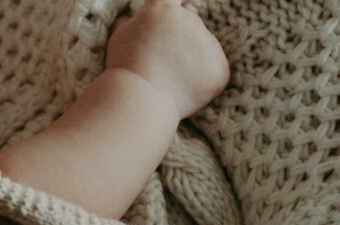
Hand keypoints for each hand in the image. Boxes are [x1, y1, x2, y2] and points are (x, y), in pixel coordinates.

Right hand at [105, 0, 229, 118]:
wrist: (140, 100)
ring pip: (202, 53)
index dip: (176, 0)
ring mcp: (208, 44)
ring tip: (168, 83)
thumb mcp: (119, 37)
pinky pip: (213, 74)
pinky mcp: (220, 69)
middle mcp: (191, 20)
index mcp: (164, 10)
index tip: (179, 2)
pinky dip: (202, 85)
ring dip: (190, 66)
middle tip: (159, 68)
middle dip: (178, 45)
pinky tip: (182, 93)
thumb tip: (133, 18)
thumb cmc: (125, 70)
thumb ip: (131, 22)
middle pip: (189, 29)